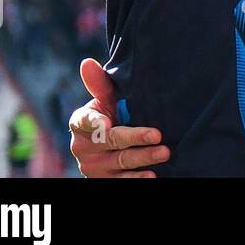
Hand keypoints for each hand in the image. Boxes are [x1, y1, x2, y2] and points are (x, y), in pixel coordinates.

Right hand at [68, 58, 167, 177]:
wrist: (114, 146)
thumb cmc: (112, 115)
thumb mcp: (106, 100)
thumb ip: (100, 84)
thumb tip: (87, 62)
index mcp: (80, 123)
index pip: (85, 121)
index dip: (95, 122)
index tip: (107, 123)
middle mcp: (82, 147)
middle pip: (111, 141)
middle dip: (135, 138)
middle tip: (158, 135)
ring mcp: (93, 167)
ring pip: (120, 163)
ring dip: (143, 159)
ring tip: (164, 153)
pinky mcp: (104, 182)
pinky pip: (121, 182)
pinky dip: (136, 179)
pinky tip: (152, 176)